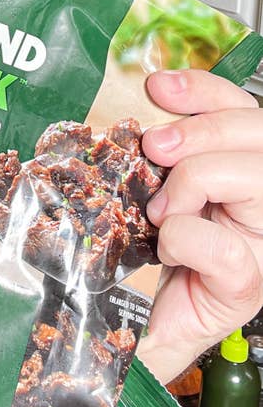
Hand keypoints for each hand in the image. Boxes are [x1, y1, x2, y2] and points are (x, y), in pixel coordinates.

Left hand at [136, 69, 262, 384]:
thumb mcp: (166, 185)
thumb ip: (173, 146)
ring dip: (192, 181)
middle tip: (154, 148)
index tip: (157, 88)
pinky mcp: (249, 285)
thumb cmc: (165, 247)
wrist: (153, 318)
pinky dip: (184, 239)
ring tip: (159, 207)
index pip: (243, 108)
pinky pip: (224, 247)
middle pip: (258, 132)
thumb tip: (155, 94)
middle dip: (198, 130)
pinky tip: (167, 249)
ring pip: (253, 177)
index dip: (204, 88)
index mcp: (249, 167)